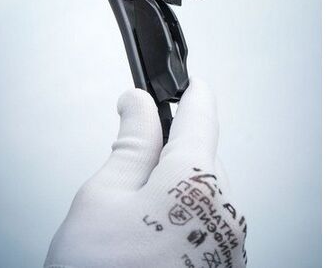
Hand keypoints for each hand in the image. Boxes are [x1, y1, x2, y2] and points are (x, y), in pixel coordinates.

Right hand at [44, 78, 246, 267]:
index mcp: (196, 180)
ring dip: (170, 192)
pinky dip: (178, 219)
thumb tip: (137, 104)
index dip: (193, 92)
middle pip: (199, 157)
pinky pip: (203, 224)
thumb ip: (130, 144)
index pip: (201, 116)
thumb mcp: (103, 198)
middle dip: (167, 154)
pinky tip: (147, 244)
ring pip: (200, 194)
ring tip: (129, 224)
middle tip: (128, 172)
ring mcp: (227, 244)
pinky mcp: (222, 266)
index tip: (190, 80)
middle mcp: (225, 211)